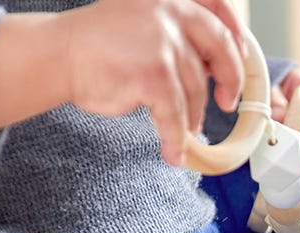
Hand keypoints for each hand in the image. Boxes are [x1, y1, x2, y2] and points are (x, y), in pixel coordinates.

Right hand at [59, 0, 247, 165]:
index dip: (236, 33)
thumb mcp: (143, 18)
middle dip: (231, 79)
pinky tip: (174, 152)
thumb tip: (219, 64)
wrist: (56, 54)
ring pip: (196, 88)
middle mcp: (169, 12)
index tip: (242, 55)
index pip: (217, 7)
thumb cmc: (99, 43)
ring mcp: (162, 43)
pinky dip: (176, 138)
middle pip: (220, 48)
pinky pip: (175, 115)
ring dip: (193, 114)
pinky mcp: (153, 75)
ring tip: (186, 128)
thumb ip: (179, 31)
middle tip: (228, 102)